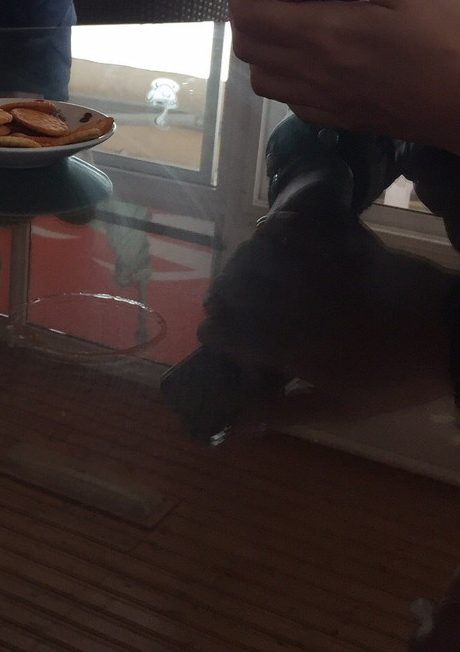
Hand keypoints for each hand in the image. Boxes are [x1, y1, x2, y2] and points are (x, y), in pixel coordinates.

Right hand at [198, 210, 453, 420]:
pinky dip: (281, 229)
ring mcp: (315, 274)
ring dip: (242, 266)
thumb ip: (286, 411)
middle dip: (222, 299)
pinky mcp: (339, 249)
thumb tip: (239, 421)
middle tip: (226, 305)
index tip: (215, 336)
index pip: (228, 335)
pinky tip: (276, 233)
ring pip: (256, 259)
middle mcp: (292, 307)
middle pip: (232, 293)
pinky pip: (299, 230)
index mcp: (290, 348)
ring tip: (246, 273)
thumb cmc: (396, 378)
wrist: (451, 334)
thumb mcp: (342, 408)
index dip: (214, 334)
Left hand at [227, 0, 459, 154]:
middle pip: (247, 46)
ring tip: (291, 23)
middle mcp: (311, 73)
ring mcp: (321, 100)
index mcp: (322, 34)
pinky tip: (312, 59)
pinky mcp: (336, 118)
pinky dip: (283, 77)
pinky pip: (288, 100)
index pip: (249, 14)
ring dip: (261, 48)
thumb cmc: (449, 39)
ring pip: (261, 78)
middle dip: (247, 13)